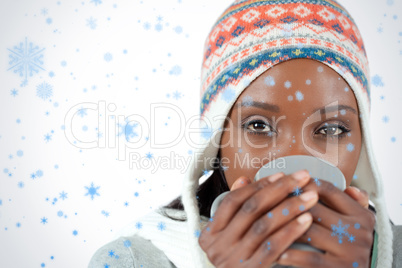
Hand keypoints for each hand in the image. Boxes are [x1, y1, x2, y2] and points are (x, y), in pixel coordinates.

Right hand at [198, 170, 318, 266]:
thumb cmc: (238, 260)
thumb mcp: (230, 234)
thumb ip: (235, 209)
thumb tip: (244, 180)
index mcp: (209, 234)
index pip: (233, 200)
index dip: (257, 185)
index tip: (281, 174)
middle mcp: (217, 246)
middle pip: (250, 209)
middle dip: (279, 190)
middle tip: (302, 178)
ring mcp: (233, 260)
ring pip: (264, 225)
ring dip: (290, 208)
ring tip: (309, 197)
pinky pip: (273, 246)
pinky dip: (291, 231)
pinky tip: (306, 220)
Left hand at [276, 179, 375, 267]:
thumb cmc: (352, 247)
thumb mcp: (359, 224)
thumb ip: (356, 203)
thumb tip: (350, 188)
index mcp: (361, 215)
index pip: (328, 191)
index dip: (302, 185)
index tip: (285, 185)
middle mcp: (359, 231)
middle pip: (314, 209)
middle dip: (288, 205)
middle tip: (266, 205)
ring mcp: (351, 251)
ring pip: (309, 231)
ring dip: (284, 228)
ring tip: (265, 226)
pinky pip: (311, 258)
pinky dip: (291, 254)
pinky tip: (277, 252)